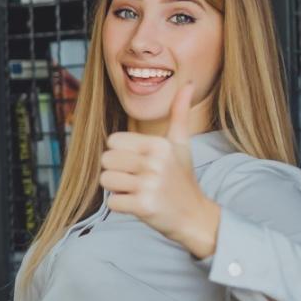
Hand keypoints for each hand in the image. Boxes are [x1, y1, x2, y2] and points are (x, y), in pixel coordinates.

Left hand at [99, 83, 220, 257]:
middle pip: (105, 161)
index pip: (112, 141)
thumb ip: (179, 114)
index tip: (139, 164)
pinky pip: (111, 202)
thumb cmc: (182, 178)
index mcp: (159, 144)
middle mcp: (155, 162)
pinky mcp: (144, 206)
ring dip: (117, 190)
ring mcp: (150, 184)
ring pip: (106, 181)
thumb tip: (188, 84)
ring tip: (138, 191)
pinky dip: (121, 206)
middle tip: (137, 180)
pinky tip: (139, 205)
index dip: (120, 154)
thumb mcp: (181, 144)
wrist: (195, 216)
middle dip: (116, 172)